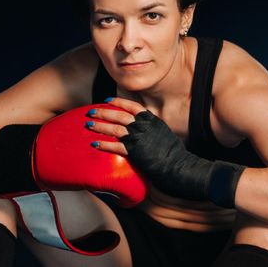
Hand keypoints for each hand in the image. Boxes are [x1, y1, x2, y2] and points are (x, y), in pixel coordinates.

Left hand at [89, 97, 244, 207]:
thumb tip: (147, 131)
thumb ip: (154, 130)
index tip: (106, 100)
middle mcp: (144, 126)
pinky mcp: (135, 152)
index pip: (131, 106)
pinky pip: (115, 146)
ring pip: (114, 128)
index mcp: (152, 120)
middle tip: (90, 112)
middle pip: (119, 115)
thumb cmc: (175, 154)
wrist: (179, 167)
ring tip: (88, 124)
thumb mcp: (165, 135)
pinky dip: (104, 144)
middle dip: (103, 112)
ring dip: (99, 126)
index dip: (118, 102)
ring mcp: (139, 138)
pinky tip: (94, 143)